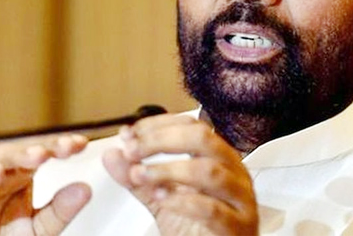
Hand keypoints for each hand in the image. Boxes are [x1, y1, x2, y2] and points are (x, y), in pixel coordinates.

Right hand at [0, 134, 91, 235]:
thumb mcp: (36, 230)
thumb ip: (58, 212)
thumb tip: (85, 189)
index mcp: (16, 176)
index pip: (39, 152)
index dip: (59, 145)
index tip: (81, 143)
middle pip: (17, 150)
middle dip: (42, 146)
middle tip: (64, 146)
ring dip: (14, 155)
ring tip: (38, 154)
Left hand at [102, 114, 257, 235]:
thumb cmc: (197, 228)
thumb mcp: (162, 198)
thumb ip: (138, 178)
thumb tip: (113, 155)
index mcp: (219, 159)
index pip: (191, 126)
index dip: (158, 126)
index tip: (130, 135)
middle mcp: (233, 173)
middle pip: (203, 139)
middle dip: (162, 141)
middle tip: (133, 151)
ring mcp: (240, 199)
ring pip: (209, 171)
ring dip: (169, 170)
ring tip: (142, 176)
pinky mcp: (237, 227)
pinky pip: (211, 209)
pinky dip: (182, 202)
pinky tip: (162, 200)